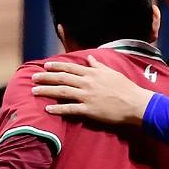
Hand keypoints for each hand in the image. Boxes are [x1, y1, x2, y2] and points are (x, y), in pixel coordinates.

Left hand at [32, 55, 154, 124]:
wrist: (135, 103)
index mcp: (92, 73)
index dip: (56, 66)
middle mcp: (87, 83)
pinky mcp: (89, 110)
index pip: (70, 67)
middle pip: (62, 78)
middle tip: (33, 78)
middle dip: (45, 77)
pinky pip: (70, 109)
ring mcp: (87, 96)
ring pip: (62, 92)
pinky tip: (47, 109)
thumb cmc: (126, 88)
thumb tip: (90, 58)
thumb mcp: (112, 72)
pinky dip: (58, 109)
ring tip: (34, 91)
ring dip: (46, 91)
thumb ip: (98, 66)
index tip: (45, 66)